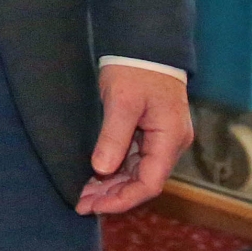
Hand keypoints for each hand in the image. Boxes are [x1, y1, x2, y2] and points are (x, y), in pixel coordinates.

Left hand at [75, 63, 192, 214]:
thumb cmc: (135, 69)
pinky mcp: (151, 131)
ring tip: (84, 195)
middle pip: (143, 181)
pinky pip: (134, 159)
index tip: (94, 206)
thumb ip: (113, 136)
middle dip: (113, 195)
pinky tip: (95, 176)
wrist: (145, 44)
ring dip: (112, 185)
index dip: (122, 199)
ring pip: (137, 172)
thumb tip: (101, 170)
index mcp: (169, 139)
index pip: (149, 183)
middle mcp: (170, 144)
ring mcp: (161, 138)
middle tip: (81, 204)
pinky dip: (115, 169)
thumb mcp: (121, 101)